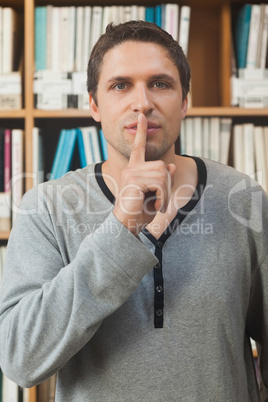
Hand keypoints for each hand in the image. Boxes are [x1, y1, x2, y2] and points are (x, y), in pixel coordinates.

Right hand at [113, 113, 175, 235]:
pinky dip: (163, 196)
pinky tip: (156, 205)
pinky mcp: (134, 179)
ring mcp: (132, 172)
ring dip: (166, 193)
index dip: (142, 132)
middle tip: (160, 202)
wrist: (127, 225)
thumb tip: (170, 166)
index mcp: (134, 170)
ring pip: (163, 174)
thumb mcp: (156, 195)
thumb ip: (163, 180)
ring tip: (157, 205)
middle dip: (167, 185)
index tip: (142, 117)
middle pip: (162, 166)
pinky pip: (160, 182)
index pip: (138, 147)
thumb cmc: (140, 213)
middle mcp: (131, 168)